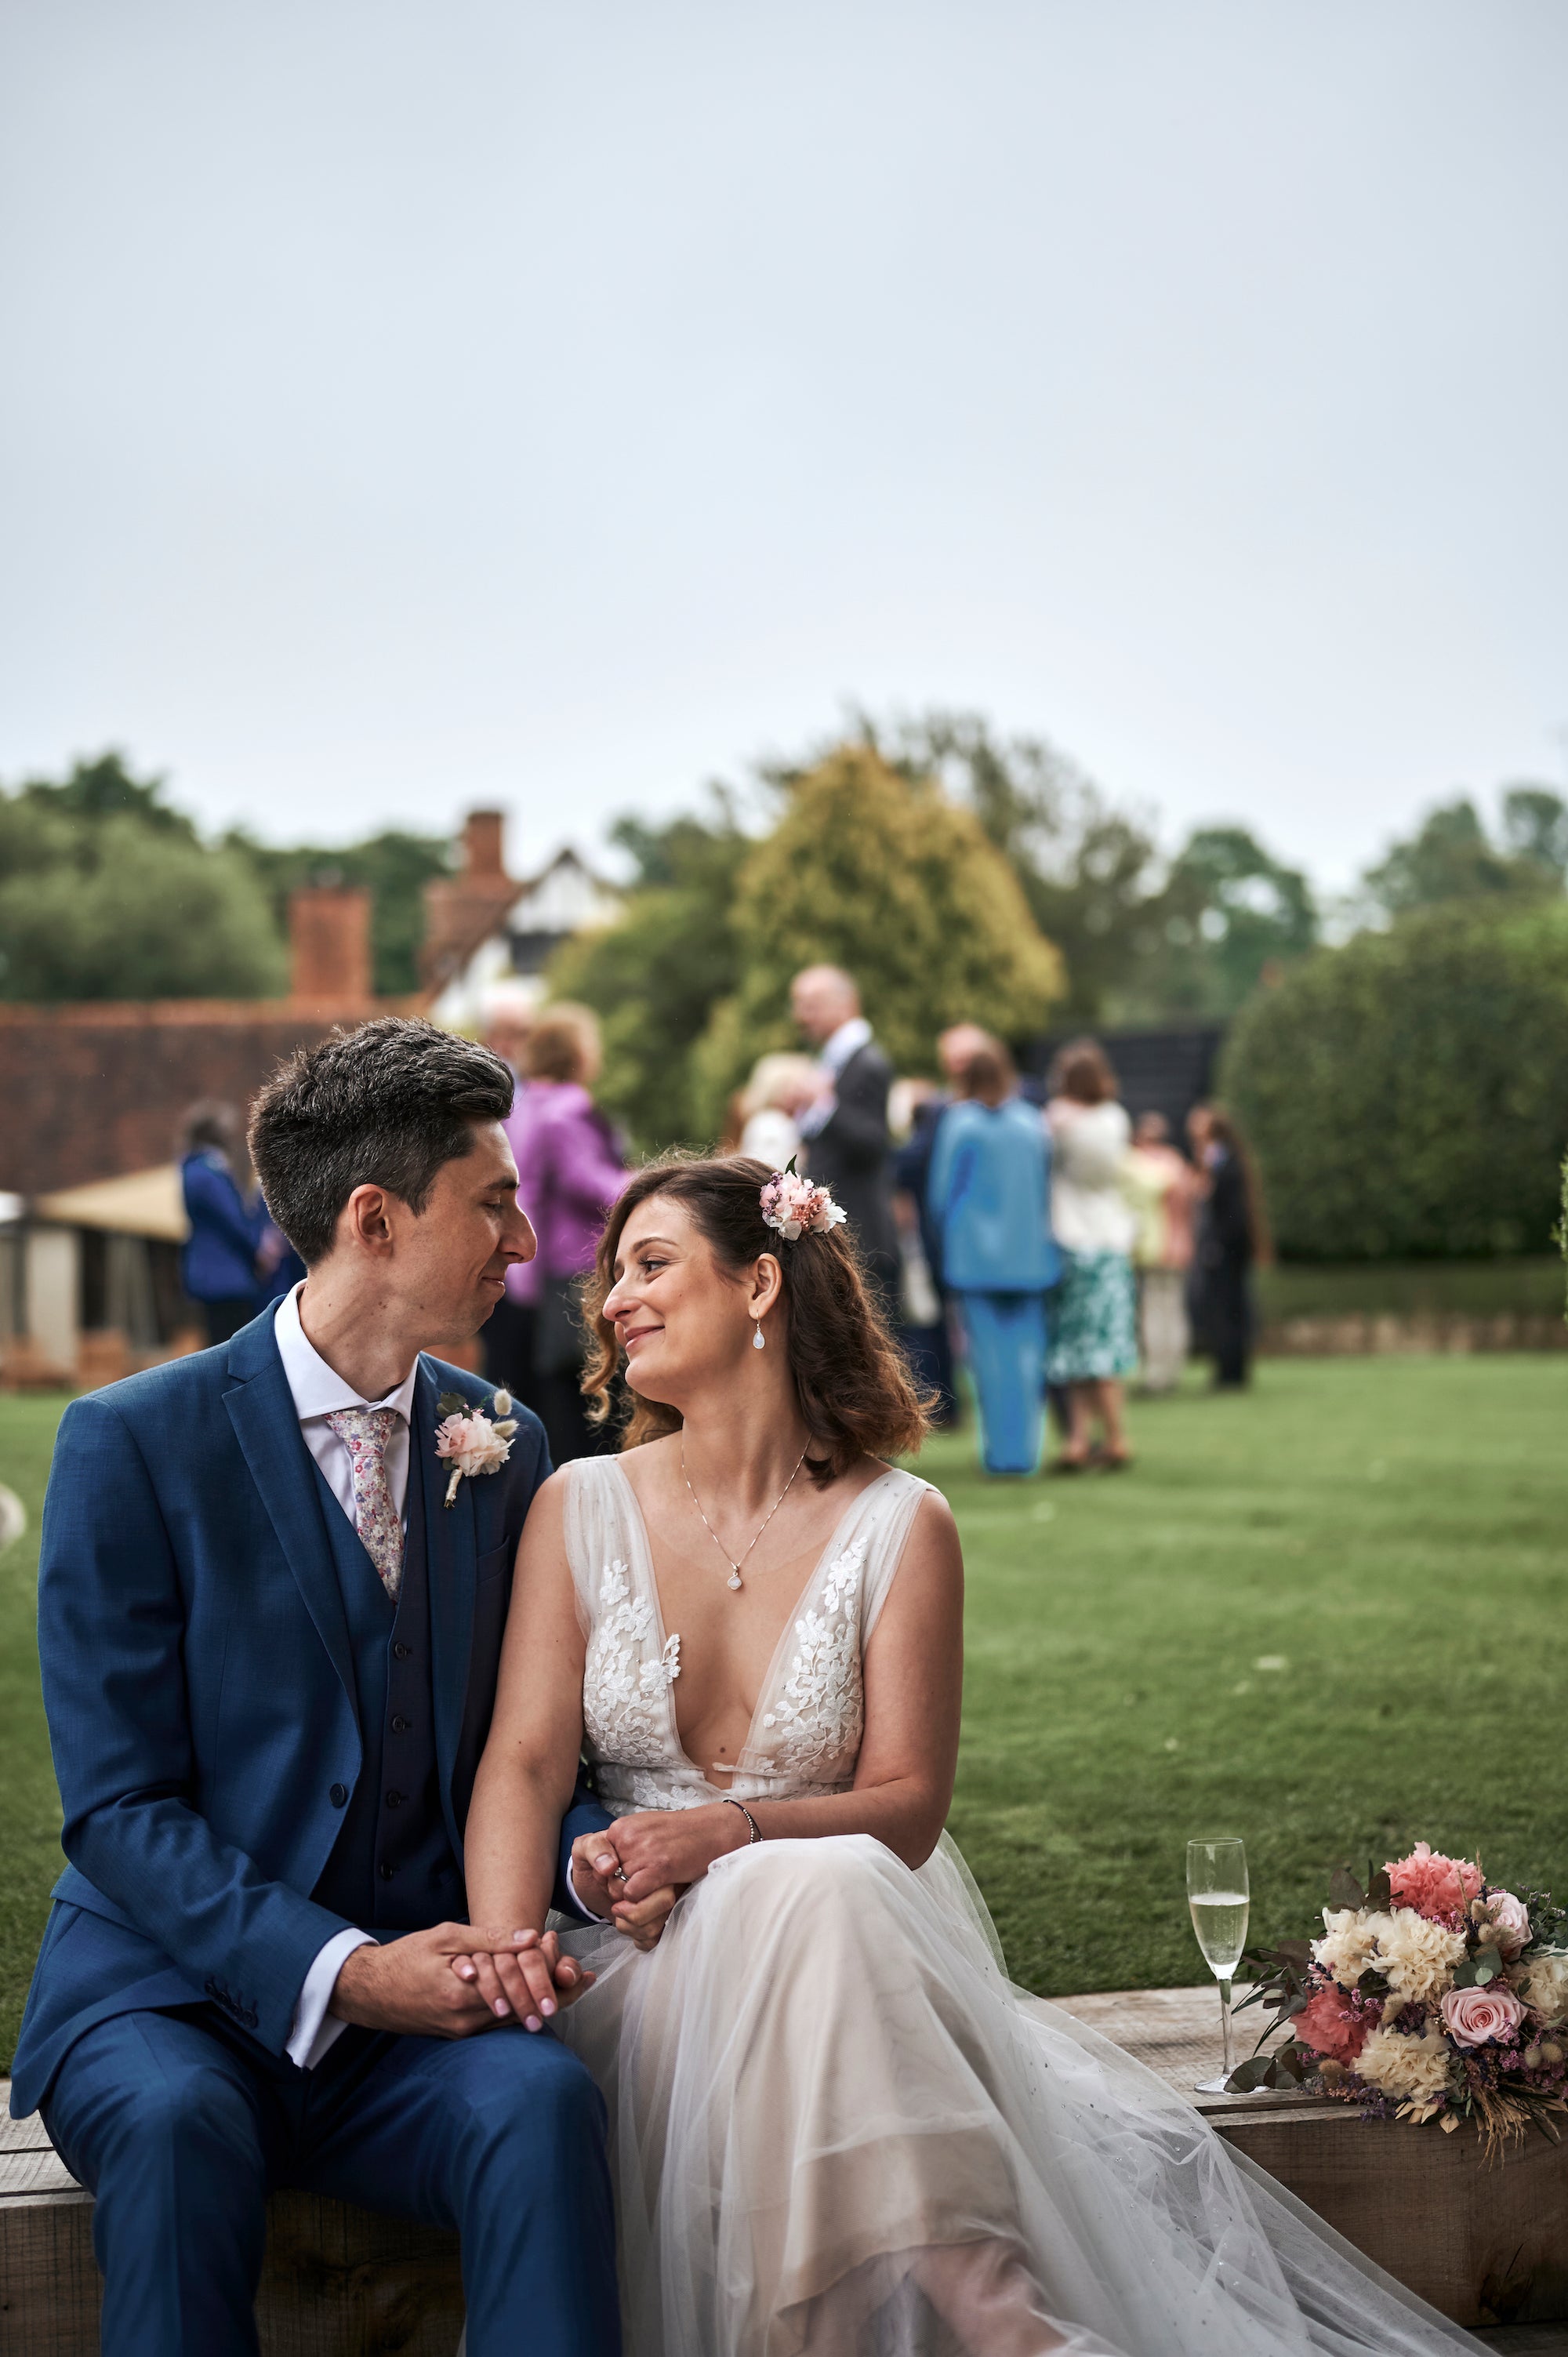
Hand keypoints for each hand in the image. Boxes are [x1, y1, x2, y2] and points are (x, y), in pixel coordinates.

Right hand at [330, 1923, 590, 2037]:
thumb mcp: (445, 1937)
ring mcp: (462, 2030)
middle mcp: (467, 2019)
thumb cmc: (405, 1958)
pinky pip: (496, 2023)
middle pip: (524, 2010)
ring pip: (512, 2020)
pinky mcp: (457, 2033)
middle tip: (581, 1980)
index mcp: (465, 1993)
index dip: (552, 1981)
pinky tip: (532, 1995)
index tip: (578, 1971)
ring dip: (538, 2002)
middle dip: (554, 1994)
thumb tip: (529, 1937)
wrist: (368, 1991)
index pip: (522, 1991)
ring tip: (567, 1985)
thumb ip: (488, 1939)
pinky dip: (517, 2008)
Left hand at [570, 1833, 684, 1951]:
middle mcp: (664, 1875)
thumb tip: (610, 1866)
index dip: (625, 1887)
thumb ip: (594, 1849)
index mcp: (648, 1853)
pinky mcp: (661, 1917)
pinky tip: (629, 1927)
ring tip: (619, 1916)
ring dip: (634, 1927)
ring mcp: (665, 1896)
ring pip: (663, 1920)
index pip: (652, 1874)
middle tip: (616, 1905)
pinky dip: (640, 1938)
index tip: (608, 1881)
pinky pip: (659, 1935)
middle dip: (634, 1911)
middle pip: (665, 1900)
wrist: (592, 1883)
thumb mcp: (585, 1847)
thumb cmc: (592, 1862)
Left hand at [583, 1804, 749, 1906]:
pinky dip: (641, 1898)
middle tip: (643, 1885)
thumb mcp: (643, 1830)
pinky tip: (657, 1889)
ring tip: (652, 1888)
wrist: (711, 1830)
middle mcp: (627, 1837)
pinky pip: (633, 1893)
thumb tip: (606, 1868)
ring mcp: (642, 1851)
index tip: (628, 1876)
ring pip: (619, 1889)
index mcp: (621, 1827)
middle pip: (608, 1878)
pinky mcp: (659, 1867)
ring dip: (634, 1896)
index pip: (600, 1862)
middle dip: (622, 1888)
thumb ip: (623, 1845)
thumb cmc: (679, 1833)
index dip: (612, 1875)